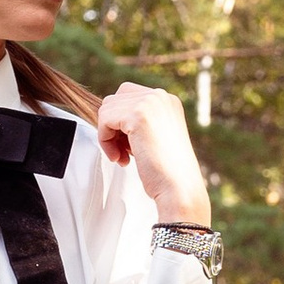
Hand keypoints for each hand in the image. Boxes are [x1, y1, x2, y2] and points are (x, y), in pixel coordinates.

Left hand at [96, 82, 212, 226]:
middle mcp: (159, 96)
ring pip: (106, 109)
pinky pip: (104, 120)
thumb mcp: (156, 136)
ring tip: (122, 157)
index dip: (120, 122)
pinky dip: (104, 141)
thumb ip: (139, 121)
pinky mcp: (137, 115)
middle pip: (114, 100)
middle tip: (123, 153)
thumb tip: (109, 115)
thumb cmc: (167, 171)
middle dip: (112, 128)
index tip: (128, 146)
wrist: (180, 188)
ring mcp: (149, 103)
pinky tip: (120, 158)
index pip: (127, 95)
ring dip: (107, 136)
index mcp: (167, 100)